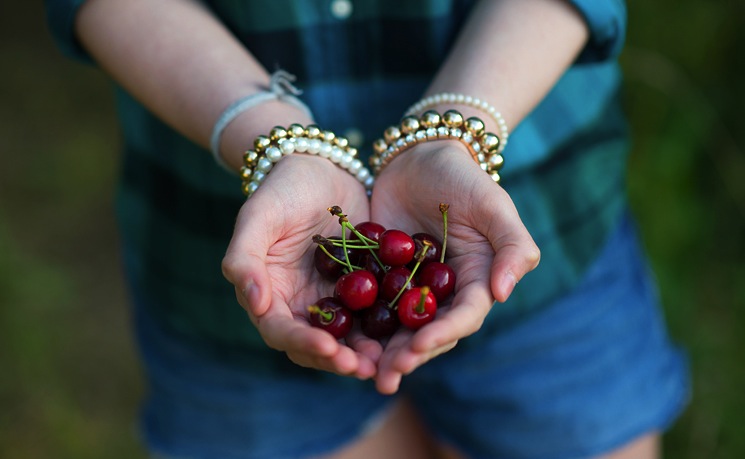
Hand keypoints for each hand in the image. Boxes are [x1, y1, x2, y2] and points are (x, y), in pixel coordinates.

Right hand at [222, 154, 379, 378]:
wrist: (319, 167)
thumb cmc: (281, 189)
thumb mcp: (258, 216)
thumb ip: (244, 258)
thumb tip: (254, 303)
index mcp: (270, 295)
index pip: (281, 330)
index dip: (304, 342)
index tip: (329, 348)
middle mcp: (300, 305)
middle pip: (316, 344)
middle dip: (339, 359)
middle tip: (365, 367)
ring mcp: (331, 300)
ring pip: (347, 337)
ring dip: (365, 353)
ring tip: (388, 361)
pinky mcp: (361, 290)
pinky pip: (373, 313)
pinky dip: (387, 327)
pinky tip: (408, 332)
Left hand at [370, 141, 540, 393]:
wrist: (421, 156)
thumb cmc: (463, 178)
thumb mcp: (493, 205)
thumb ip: (512, 245)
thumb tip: (504, 294)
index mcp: (476, 281)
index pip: (464, 316)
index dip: (443, 334)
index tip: (419, 346)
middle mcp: (444, 293)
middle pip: (429, 332)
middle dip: (409, 355)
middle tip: (386, 375)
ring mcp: (410, 288)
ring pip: (398, 327)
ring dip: (382, 352)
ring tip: (361, 370)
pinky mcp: (380, 279)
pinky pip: (369, 305)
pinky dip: (356, 324)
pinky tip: (336, 339)